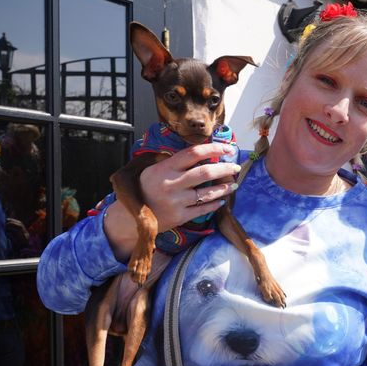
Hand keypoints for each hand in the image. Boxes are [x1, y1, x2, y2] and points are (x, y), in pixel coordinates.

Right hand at [104, 143, 240, 259]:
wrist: (130, 217)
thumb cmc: (144, 189)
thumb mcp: (152, 170)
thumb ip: (173, 162)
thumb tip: (200, 152)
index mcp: (165, 168)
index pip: (193, 153)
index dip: (213, 148)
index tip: (227, 147)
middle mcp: (172, 183)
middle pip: (205, 172)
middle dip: (224, 168)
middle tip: (235, 167)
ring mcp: (176, 201)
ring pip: (208, 192)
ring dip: (224, 188)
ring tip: (233, 185)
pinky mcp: (180, 216)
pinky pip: (203, 209)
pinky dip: (215, 204)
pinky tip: (222, 200)